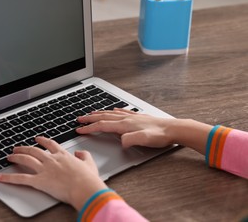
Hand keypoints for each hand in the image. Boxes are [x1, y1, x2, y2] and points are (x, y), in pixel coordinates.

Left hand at [0, 136, 106, 210]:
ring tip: (9, 156)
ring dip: (16, 157)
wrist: (85, 188)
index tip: (37, 139)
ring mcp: (44, 169)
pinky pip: (21, 178)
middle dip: (24, 148)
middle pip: (34, 150)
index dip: (42, 141)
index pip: (49, 144)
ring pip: (26, 159)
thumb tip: (80, 152)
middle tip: (17, 148)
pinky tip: (1, 176)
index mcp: (63, 155)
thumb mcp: (89, 163)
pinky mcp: (39, 181)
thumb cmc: (88, 179)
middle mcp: (51, 159)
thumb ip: (84, 156)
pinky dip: (10, 177)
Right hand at [76, 109, 211, 153]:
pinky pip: (120, 112)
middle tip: (79, 119)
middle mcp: (126, 118)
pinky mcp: (137, 117)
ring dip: (98, 113)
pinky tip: (113, 110)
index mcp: (125, 124)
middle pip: (103, 117)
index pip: (102, 125)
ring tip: (90, 113)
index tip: (79, 129)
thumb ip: (131, 140)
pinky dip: (112, 111)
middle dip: (89, 118)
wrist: (173, 129)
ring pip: (110, 113)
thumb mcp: (145, 140)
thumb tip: (121, 141)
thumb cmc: (160, 136)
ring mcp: (131, 116)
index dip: (89, 128)